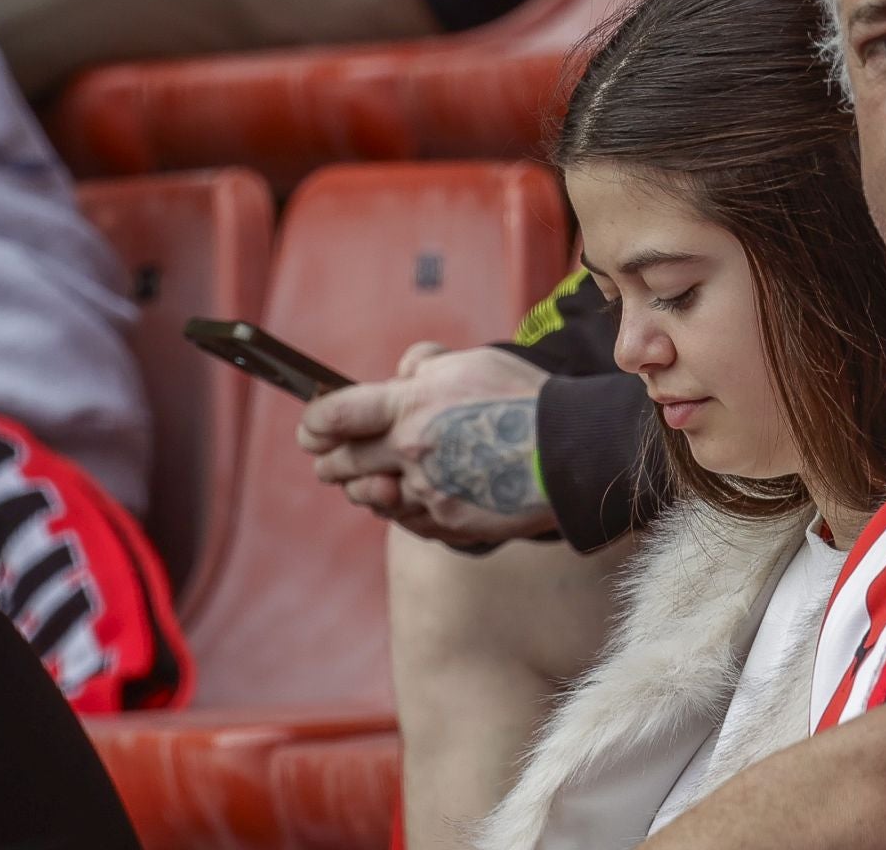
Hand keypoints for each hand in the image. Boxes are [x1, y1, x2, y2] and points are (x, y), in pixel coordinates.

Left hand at [299, 343, 555, 546]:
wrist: (573, 453)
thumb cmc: (526, 399)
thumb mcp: (473, 362)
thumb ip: (425, 365)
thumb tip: (401, 372)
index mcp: (410, 407)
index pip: (332, 416)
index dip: (313, 422)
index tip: (312, 426)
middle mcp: (411, 454)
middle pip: (339, 465)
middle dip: (330, 459)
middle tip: (330, 455)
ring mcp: (428, 494)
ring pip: (371, 497)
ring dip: (367, 485)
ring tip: (379, 475)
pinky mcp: (448, 524)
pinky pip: (407, 521)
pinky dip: (406, 507)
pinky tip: (420, 493)